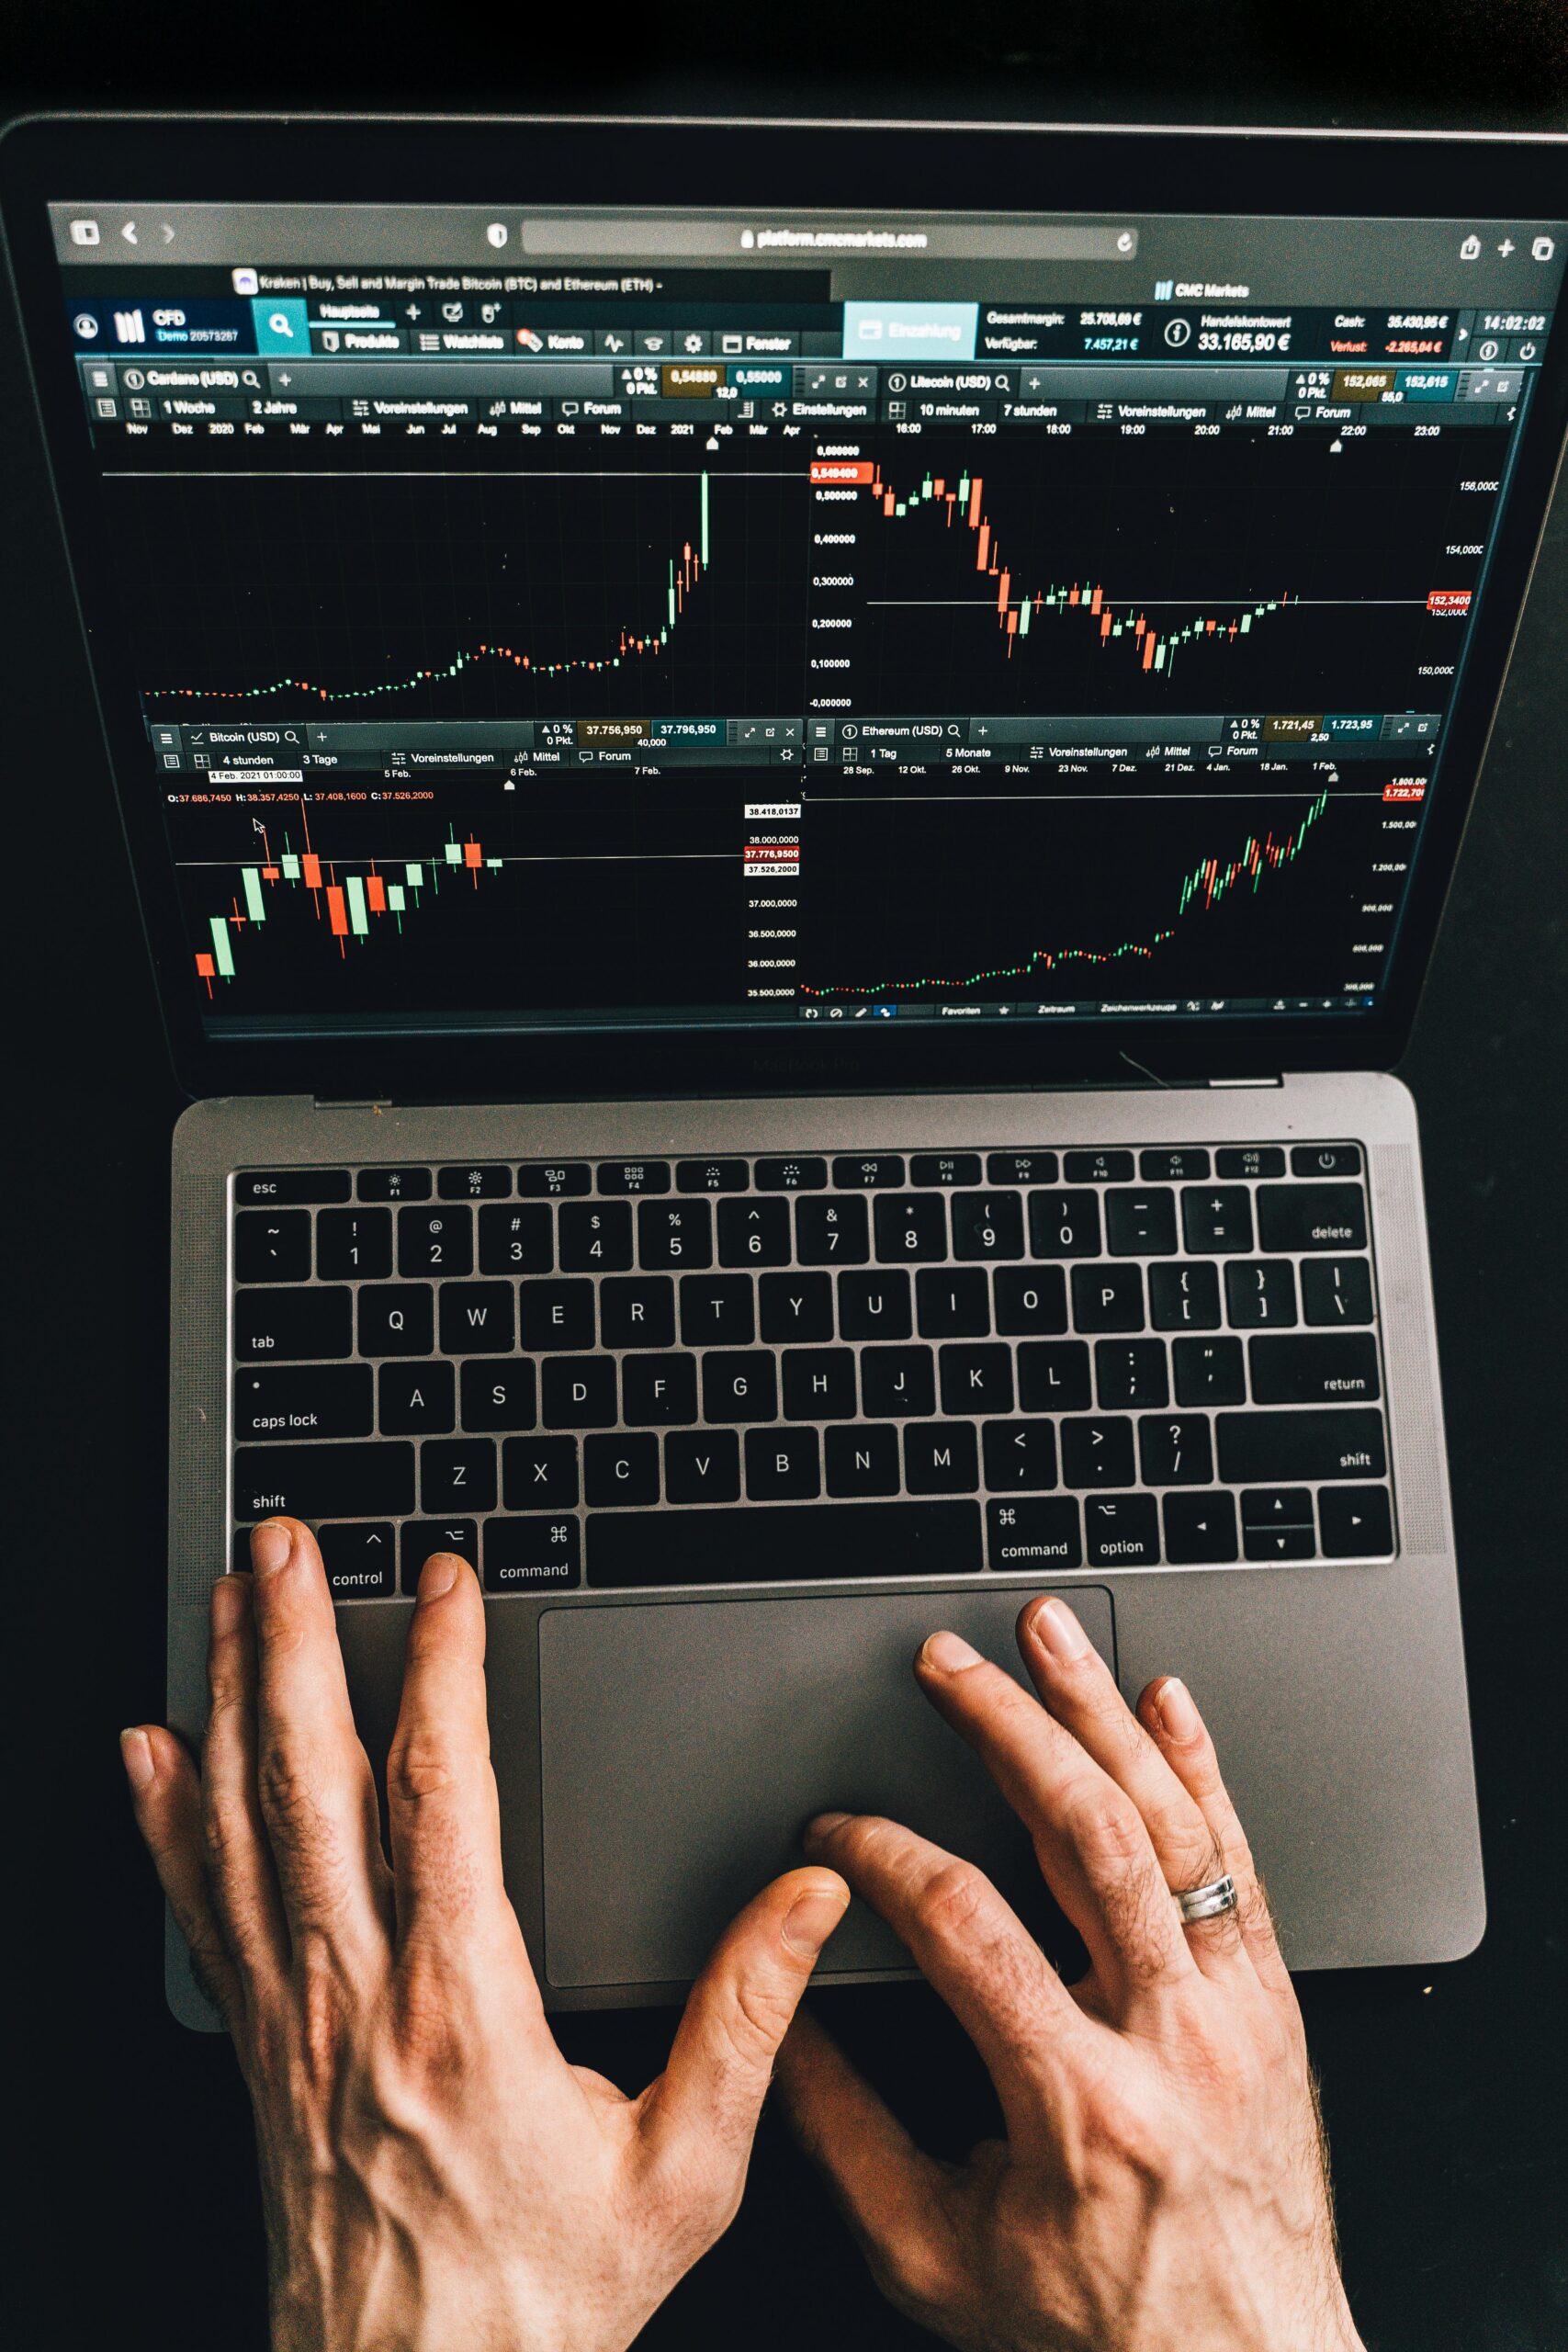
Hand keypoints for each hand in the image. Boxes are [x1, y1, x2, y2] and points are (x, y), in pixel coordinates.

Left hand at [120, 1519, 847, 2351]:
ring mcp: (288, 2017)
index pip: (440, 1788)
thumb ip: (748, 2018)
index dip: (441, 1666)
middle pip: (309, 1776)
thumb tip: (810, 1899)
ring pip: (241, 1820)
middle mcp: (357, 1993)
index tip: (447, 1585)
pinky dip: (164, 1820)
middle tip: (287, 1544)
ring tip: (227, 1600)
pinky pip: (197, 1909)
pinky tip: (144, 1753)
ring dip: (228, 1696)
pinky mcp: (254, 2048)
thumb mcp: (683, 2171)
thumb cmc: (539, 2301)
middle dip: (293, 1639)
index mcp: (463, 2004)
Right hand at [777, 1597, 1363, 2351]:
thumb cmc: (1096, 2327)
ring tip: (1045, 1635)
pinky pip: (1240, 1862)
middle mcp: (1168, 2039)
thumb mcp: (936, 2255)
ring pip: (1168, 1825)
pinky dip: (1202, 1771)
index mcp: (1075, 2101)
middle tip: (947, 1662)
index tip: (833, 1831)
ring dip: (1100, 1714)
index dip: (884, 1855)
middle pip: (1086, 1835)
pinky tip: (1163, 1703)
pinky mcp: (1273, 2003)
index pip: (965, 1923)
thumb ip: (844, 2135)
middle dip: (1006, 1726)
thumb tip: (779, 2025)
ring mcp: (1234, 2012)